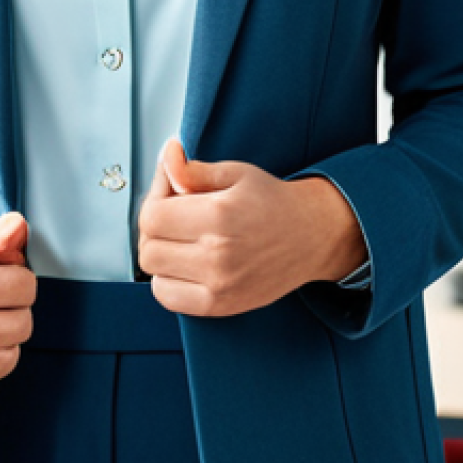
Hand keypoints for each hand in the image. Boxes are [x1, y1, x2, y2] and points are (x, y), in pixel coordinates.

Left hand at [137, 139, 366, 317]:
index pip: (151, 216)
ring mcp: (220, 285)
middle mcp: (217, 254)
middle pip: (148, 248)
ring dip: (159, 256)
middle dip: (153, 228)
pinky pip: (169, 298)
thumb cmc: (273, 202)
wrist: (314, 236)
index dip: (153, 200)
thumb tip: (166, 157)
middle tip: (172, 216)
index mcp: (219, 215)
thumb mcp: (235, 173)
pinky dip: (167, 282)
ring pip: (154, 274)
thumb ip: (191, 169)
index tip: (167, 194)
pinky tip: (183, 264)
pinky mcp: (222, 305)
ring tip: (179, 240)